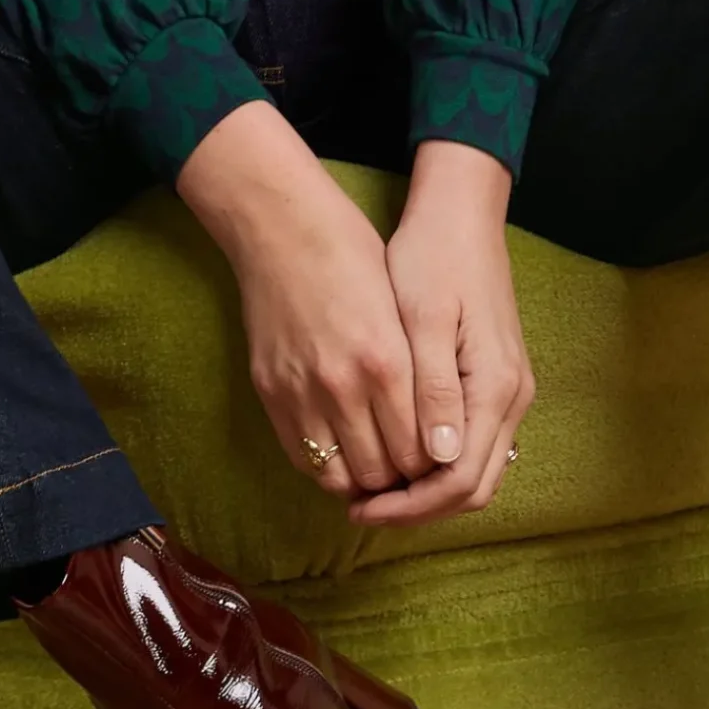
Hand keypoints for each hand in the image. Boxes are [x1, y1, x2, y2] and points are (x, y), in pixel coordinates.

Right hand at [173, 102, 432, 502]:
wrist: (281, 225)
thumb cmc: (352, 255)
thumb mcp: (403, 308)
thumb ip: (423, 376)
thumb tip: (438, 436)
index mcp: (387, 362)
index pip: (420, 452)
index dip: (433, 468)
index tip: (438, 463)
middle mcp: (343, 385)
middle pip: (381, 471)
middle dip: (402, 482)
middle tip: (411, 473)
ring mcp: (301, 390)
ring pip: (339, 476)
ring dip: (362, 480)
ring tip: (377, 469)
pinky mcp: (270, 389)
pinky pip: (301, 456)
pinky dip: (326, 466)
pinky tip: (342, 453)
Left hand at [344, 139, 533, 527]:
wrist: (461, 216)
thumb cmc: (433, 258)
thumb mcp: (424, 318)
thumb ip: (435, 389)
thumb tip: (440, 459)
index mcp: (496, 388)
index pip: (460, 480)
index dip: (410, 506)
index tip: (361, 507)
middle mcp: (512, 399)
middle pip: (473, 487)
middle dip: (417, 508)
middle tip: (361, 507)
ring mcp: (509, 392)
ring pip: (475, 471)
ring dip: (427, 490)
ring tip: (372, 489)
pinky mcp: (495, 382)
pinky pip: (472, 444)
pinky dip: (437, 464)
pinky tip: (396, 456)